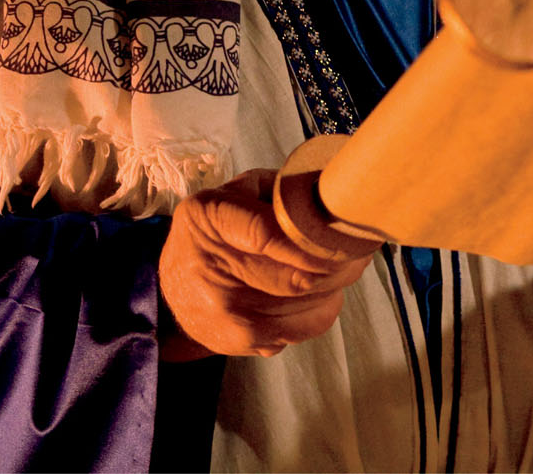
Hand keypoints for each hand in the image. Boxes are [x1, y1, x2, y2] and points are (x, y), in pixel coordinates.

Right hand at [158, 168, 376, 358]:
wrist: (169, 290)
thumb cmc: (211, 230)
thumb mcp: (232, 192)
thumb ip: (277, 189)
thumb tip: (331, 191)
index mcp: (210, 219)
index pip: (268, 235)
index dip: (315, 238)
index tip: (345, 231)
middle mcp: (214, 274)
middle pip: (299, 277)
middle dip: (340, 260)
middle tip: (362, 243)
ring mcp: (230, 316)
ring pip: (311, 304)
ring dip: (338, 283)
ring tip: (350, 261)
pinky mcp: (246, 343)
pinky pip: (307, 325)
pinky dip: (325, 305)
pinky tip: (324, 287)